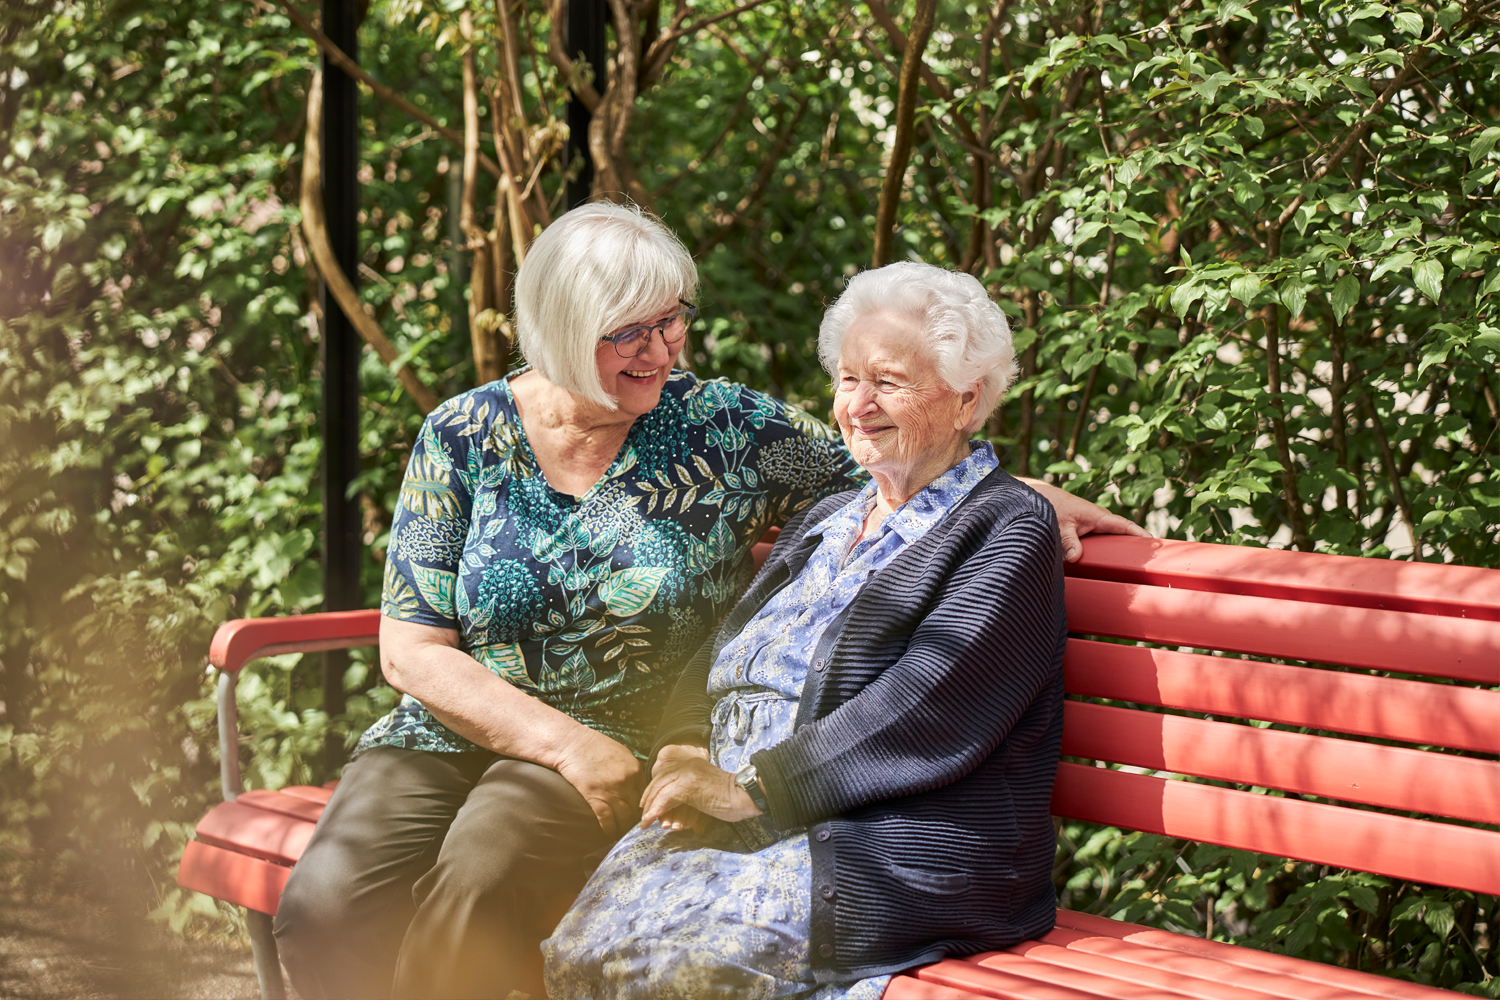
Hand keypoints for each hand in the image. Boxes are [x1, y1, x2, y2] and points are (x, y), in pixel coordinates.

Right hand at [553, 726, 643, 837]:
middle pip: (636, 809)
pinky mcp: (594, 797)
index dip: (643, 809)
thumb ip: (631, 771)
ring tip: (621, 834)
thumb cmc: (595, 746)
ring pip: (623, 817)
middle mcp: (626, 782)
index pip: (646, 796)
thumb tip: (636, 787)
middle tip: (632, 829)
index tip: (640, 816)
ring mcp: (611, 791)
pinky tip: (608, 834)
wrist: (572, 744)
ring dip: (622, 828)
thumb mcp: (622, 754)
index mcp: (635, 770)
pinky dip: (608, 830)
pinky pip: (606, 820)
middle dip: (635, 821)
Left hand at [639, 744, 759, 829]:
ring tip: (644, 822)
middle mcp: (687, 765)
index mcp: (692, 765)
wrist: (746, 795)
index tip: (649, 805)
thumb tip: (673, 810)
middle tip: (644, 815)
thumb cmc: (732, 799)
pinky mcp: (687, 785)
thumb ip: (690, 795)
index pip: (666, 775)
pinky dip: (655, 810)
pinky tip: (650, 820)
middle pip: (659, 781)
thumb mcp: (706, 792)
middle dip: (648, 798)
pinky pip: (665, 798)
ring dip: (650, 808)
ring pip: (660, 789)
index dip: (655, 790)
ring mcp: (686, 774)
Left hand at [1021, 478, 1150, 562]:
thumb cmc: (1051, 508)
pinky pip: (1103, 541)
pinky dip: (1109, 550)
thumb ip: (1068, 541)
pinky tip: (1113, 564)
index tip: (1154, 544)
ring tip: (1137, 568)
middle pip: (1123, 534)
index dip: (1139, 534)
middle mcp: (1100, 520)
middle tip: (1151, 563)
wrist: (1039, 500)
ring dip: (1122, 549)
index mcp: (1098, 516)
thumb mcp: (1059, 526)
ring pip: (1113, 539)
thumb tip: (1075, 557)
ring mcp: (1095, 526)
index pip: (1124, 526)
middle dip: (1136, 546)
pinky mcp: (1087, 531)